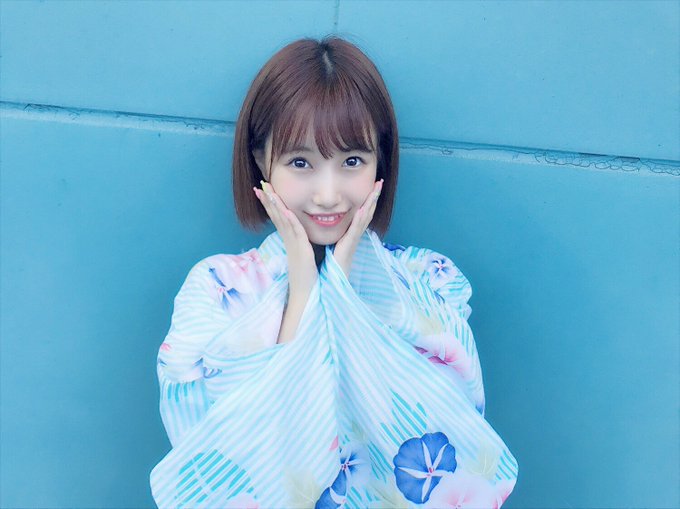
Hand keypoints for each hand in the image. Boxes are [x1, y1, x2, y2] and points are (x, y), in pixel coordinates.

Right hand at [253, 181, 317, 295]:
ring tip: (267, 191)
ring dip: (275, 205)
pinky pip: (296, 233)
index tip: (262, 191)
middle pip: (276, 216)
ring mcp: (293, 244)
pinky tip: (286, 211)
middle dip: (268, 200)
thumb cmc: (305, 276)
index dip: (270, 204)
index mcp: (289, 240)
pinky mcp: (301, 250)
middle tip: (259, 185)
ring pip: (282, 221)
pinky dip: (291, 221)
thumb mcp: (301, 254)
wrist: (305, 292)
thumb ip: (298, 243)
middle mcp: (288, 240)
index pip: (277, 218)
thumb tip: (296, 236)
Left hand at [333, 179, 383, 278]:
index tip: (372, 186)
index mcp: (351, 234)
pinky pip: (355, 231)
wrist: (330, 282)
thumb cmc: (330, 265)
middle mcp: (355, 236)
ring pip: (364, 218)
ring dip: (370, 203)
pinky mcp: (348, 247)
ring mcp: (353, 241)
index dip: (368, 200)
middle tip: (380, 182)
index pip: (361, 213)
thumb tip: (333, 225)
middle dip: (374, 197)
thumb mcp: (334, 245)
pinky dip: (359, 220)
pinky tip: (362, 209)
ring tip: (376, 189)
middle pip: (367, 212)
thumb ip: (337, 235)